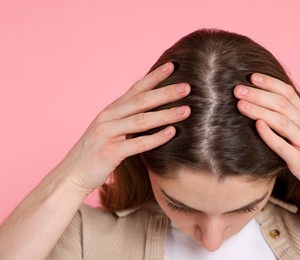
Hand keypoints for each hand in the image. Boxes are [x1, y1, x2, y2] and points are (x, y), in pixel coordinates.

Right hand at [57, 62, 190, 193]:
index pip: (136, 89)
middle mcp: (109, 117)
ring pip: (141, 120)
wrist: (73, 174)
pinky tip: (172, 133)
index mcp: (111, 110)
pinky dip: (156, 138)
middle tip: (187, 87)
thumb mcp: (111, 128)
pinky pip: (137, 144)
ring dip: (166, 114)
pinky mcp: (109, 152)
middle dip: (165, 92)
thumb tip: (153, 106)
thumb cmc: (97, 151)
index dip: (154, 76)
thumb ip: (128, 117)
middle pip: (141, 101)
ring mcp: (107, 134)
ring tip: (187, 110)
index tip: (172, 66)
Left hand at [233, 74, 299, 199]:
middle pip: (281, 104)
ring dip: (260, 110)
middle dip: (258, 94)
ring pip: (281, 121)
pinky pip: (283, 146)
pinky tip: (258, 126)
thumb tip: (268, 103)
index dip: (270, 83)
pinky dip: (270, 135)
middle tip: (237, 89)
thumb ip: (293, 116)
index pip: (288, 93)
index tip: (252, 76)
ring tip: (241, 104)